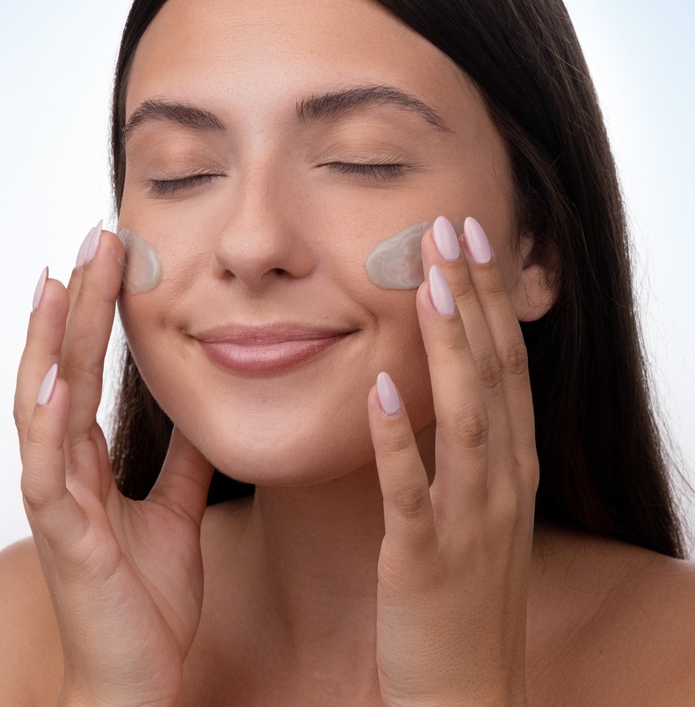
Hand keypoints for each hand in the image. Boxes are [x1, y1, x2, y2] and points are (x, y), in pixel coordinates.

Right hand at [15, 227, 214, 706]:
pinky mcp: (62, 531)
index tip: (112, 255)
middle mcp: (63, 466)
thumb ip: (185, 462)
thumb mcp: (178, 512)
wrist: (141, 677)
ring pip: (41, 403)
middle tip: (93, 237)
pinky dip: (46, 417)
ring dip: (49, 341)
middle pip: (63, 365)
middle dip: (78, 300)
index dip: (98, 311)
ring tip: (59, 280)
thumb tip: (204, 413)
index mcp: (87, 460)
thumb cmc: (146, 601)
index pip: (89, 367)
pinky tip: (54, 373)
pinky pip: (48, 466)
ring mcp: (56, 495)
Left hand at [368, 216, 536, 706]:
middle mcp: (502, 483)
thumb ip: (465, 440)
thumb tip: (438, 372)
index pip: (506, 363)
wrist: (466, 692)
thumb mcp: (479, 504)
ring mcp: (469, 520)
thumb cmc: (464, 592)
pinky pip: (411, 490)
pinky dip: (398, 437)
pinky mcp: (425, 559)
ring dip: (449, 349)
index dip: (490, 297)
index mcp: (511, 465)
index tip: (467, 237)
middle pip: (494, 374)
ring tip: (427, 286)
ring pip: (466, 419)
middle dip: (473, 299)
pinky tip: (379, 388)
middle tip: (449, 230)